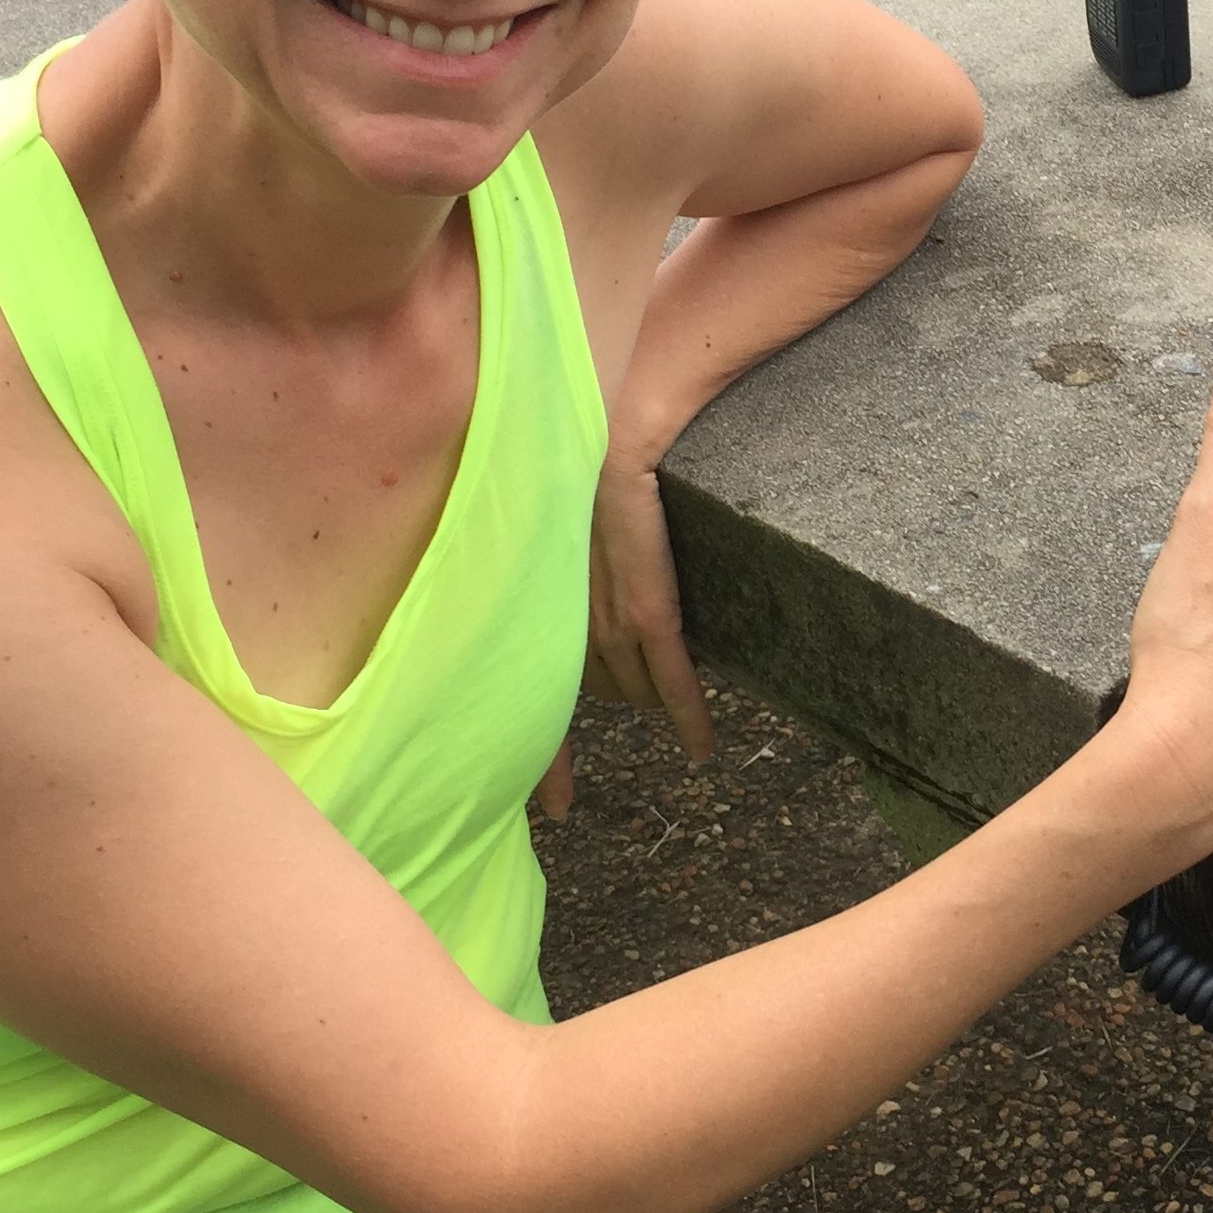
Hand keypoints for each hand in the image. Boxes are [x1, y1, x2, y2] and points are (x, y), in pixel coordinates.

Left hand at [541, 452, 716, 819]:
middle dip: (569, 733)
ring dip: (638, 703)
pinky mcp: (646, 598)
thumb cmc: (586, 442)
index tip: (540, 805)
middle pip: (571, 694)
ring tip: (657, 712)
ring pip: (622, 686)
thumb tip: (548, 588)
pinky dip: (686, 710)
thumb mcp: (547, 511)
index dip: (530, 755)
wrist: (629, 407)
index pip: (510, 687)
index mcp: (521, 592)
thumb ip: (545, 557)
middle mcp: (555, 609)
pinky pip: (668, 670)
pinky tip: (702, 748)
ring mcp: (601, 607)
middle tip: (564, 792)